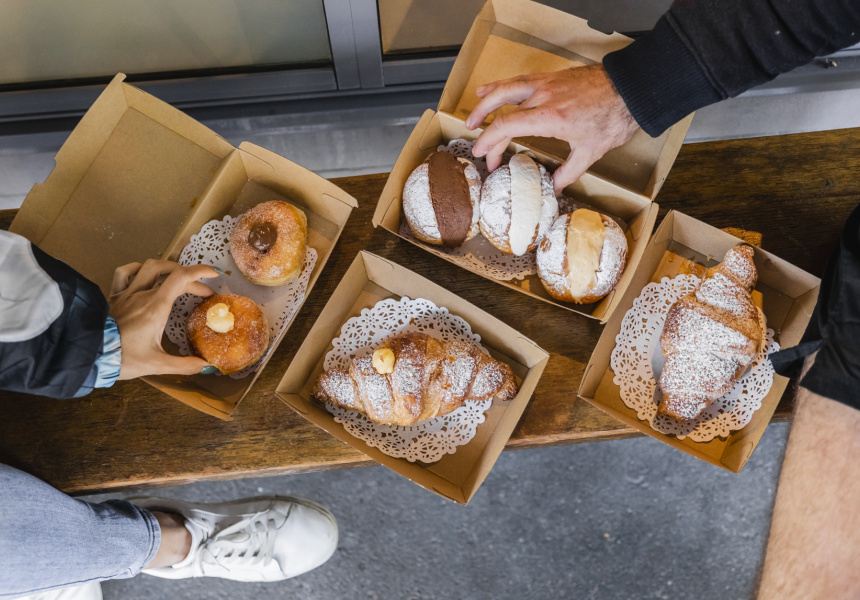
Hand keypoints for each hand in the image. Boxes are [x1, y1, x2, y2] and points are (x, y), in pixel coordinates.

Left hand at [108, 259, 217, 379]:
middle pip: (172, 273)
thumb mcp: (157, 365)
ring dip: (168, 267)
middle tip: (203, 293)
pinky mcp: (114, 297)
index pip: (181, 278)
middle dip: (193, 280)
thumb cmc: (123, 359)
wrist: (89, 355)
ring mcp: (127, 293)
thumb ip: (184, 365)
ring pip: (149, 267)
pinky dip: (137, 268)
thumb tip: (207, 366)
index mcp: (156, 307)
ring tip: (178, 277)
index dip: (201, 271)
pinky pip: (124, 273)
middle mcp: (142, 294)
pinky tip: (144, 273)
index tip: (214, 275)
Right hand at [466, 64, 638, 194]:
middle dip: (483, 126)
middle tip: (476, 142)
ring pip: (506, 88)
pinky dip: (503, 86)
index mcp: (548, 117)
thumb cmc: (614, 117)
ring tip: (474, 111)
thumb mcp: (590, 151)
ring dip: (487, 101)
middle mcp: (542, 97)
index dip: (489, 142)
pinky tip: (495, 88)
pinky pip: (520, 80)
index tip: (483, 155)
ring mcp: (546, 84)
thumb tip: (554, 187)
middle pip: (501, 109)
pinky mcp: (552, 77)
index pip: (506, 127)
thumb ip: (568, 171)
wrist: (632, 88)